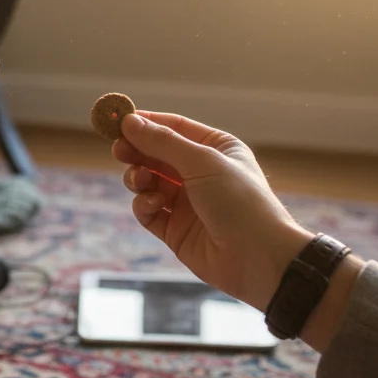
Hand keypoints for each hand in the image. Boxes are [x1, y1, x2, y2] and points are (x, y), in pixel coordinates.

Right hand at [112, 111, 314, 311]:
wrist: (259, 258)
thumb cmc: (240, 202)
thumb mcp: (202, 162)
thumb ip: (162, 143)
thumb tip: (129, 121)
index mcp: (216, 150)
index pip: (174, 128)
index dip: (146, 123)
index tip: (117, 120)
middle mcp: (200, 173)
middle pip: (156, 154)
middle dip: (137, 151)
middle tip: (119, 149)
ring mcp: (187, 202)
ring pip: (148, 182)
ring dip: (139, 178)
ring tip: (140, 180)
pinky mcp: (175, 229)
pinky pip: (148, 210)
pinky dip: (145, 204)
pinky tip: (154, 204)